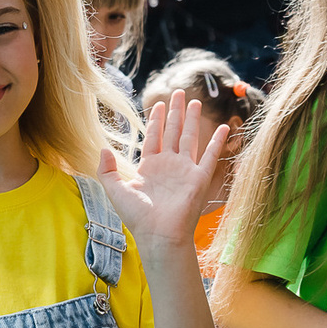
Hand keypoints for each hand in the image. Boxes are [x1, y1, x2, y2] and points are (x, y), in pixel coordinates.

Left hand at [97, 91, 228, 249]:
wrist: (159, 234)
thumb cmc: (137, 216)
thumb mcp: (115, 190)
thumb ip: (107, 169)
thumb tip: (102, 148)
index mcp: (149, 167)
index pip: (154, 137)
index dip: (156, 120)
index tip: (159, 104)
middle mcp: (168, 165)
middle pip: (172, 132)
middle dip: (175, 112)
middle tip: (179, 93)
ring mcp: (185, 170)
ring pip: (189, 138)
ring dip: (192, 120)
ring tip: (195, 101)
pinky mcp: (199, 178)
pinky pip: (210, 155)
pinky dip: (217, 141)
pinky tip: (223, 127)